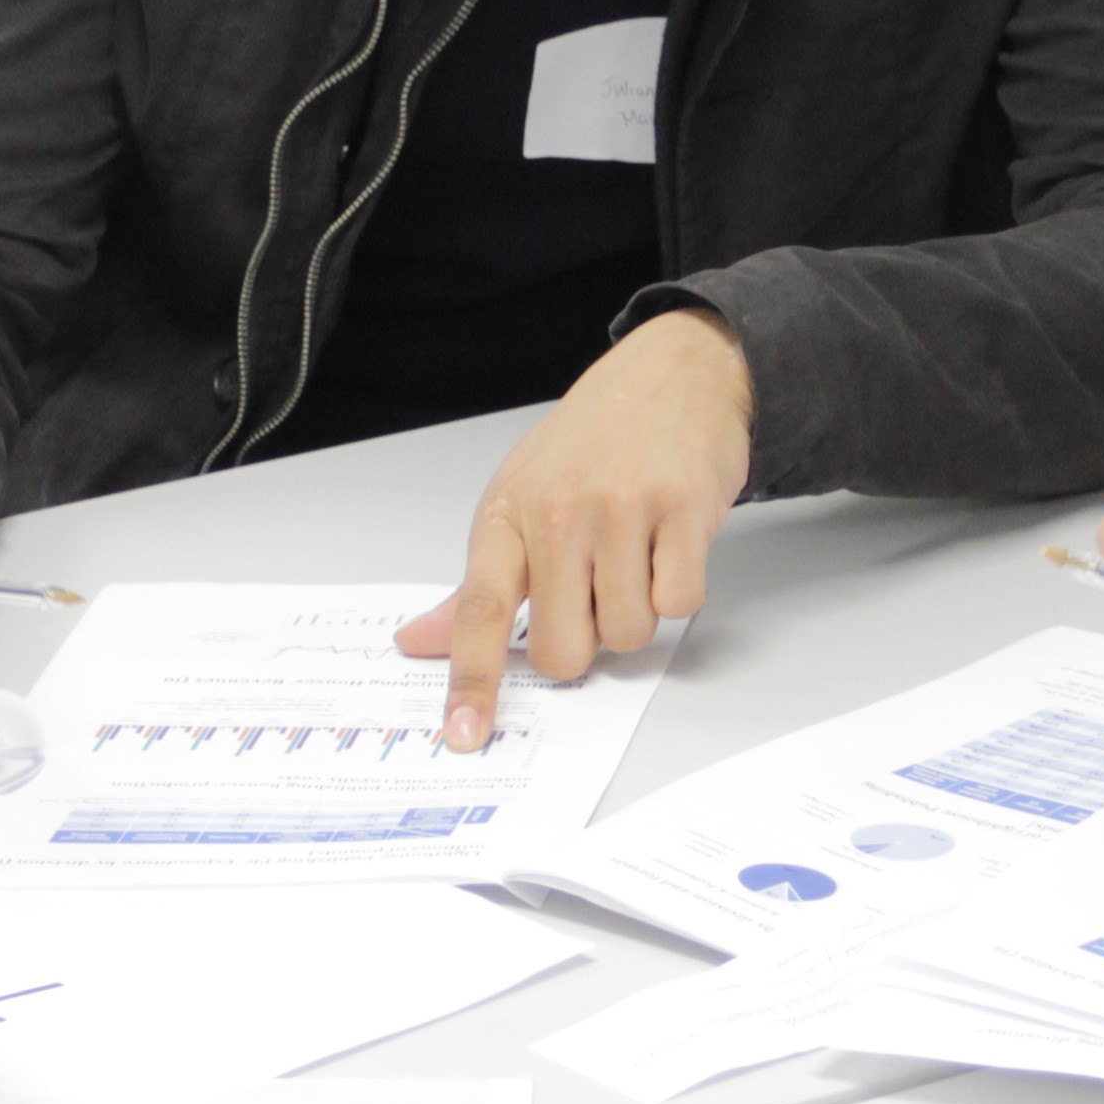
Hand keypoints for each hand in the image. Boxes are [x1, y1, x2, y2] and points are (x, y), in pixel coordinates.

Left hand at [395, 309, 750, 749]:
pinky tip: (672, 543)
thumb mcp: (522, 496)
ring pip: (627, 632)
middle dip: (584, 643)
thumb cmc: (595, 439)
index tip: (466, 734)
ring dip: (637, 613)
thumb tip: (419, 643)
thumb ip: (481, 581)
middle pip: (563, 647)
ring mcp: (623, 508)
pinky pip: (680, 601)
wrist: (675, 369)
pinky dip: (679, 590)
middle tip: (595, 596)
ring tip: (638, 557)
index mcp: (508, 514)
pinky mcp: (684, 506)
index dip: (472, 681)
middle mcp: (560, 512)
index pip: (478, 612)